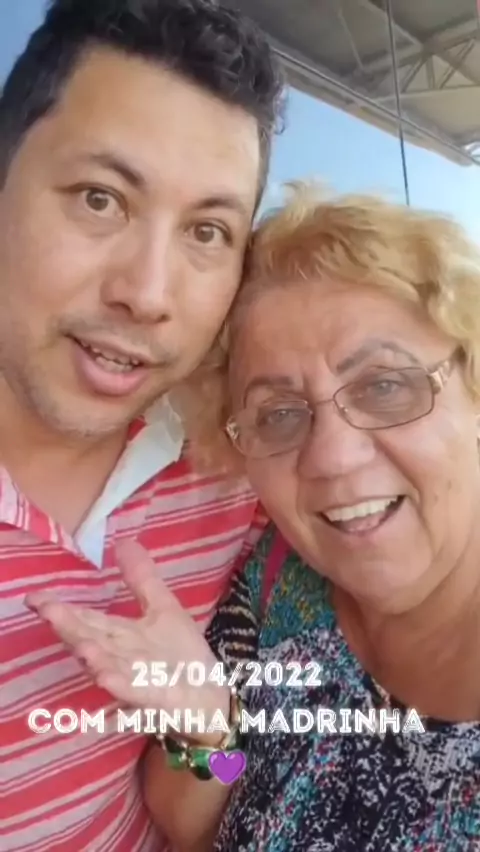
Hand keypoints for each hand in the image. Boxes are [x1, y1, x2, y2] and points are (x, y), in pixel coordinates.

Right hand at [25, 540, 228, 742]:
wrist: (209, 694)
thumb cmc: (180, 653)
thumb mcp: (161, 607)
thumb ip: (140, 578)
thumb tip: (122, 542)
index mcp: (120, 634)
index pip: (87, 619)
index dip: (61, 609)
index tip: (34, 598)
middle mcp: (120, 655)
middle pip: (91, 639)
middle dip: (68, 626)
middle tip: (44, 610)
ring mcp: (135, 677)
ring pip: (107, 665)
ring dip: (92, 655)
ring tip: (78, 643)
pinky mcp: (153, 695)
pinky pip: (133, 690)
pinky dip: (118, 684)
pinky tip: (104, 677)